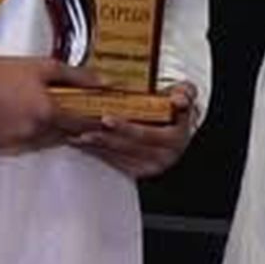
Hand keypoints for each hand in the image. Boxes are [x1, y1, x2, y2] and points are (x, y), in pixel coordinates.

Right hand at [0, 53, 108, 153]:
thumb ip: (78, 76)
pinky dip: (31, 138)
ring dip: (53, 133)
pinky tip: (29, 123)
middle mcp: (32, 131)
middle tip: (76, 116)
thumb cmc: (2, 70)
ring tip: (49, 116)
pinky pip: (25, 146)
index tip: (104, 120)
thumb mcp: (44, 67)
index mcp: (47, 113)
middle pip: (65, 135)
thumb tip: (104, 81)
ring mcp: (16, 141)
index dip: (95, 123)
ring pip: (46, 143)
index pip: (82, 125)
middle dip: (73, 127)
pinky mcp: (1, 146)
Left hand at [68, 81, 199, 176]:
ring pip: (120, 155)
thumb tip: (179, 99)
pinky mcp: (140, 170)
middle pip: (129, 146)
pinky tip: (85, 143)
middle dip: (105, 137)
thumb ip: (185, 92)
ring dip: (97, 145)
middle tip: (84, 128)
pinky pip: (115, 163)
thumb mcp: (185, 94)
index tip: (107, 119)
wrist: (177, 125)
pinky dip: (98, 152)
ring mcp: (153, 165)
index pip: (148, 133)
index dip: (126, 127)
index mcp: (177, 138)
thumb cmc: (175, 108)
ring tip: (79, 134)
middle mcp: (167, 155)